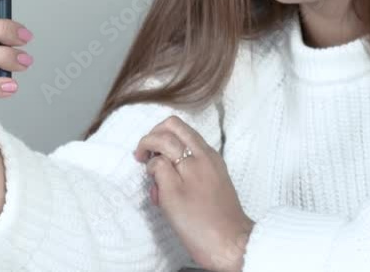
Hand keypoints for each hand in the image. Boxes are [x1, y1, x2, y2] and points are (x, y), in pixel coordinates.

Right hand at [135, 115, 254, 271]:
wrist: (230, 243)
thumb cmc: (199, 224)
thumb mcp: (171, 196)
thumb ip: (160, 169)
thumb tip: (155, 159)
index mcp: (195, 157)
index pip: (164, 135)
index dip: (146, 143)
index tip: (138, 158)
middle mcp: (206, 153)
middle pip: (177, 127)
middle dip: (157, 136)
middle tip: (146, 157)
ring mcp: (213, 162)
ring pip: (185, 139)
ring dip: (168, 149)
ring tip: (159, 176)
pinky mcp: (216, 173)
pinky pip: (194, 156)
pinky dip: (180, 161)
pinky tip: (173, 184)